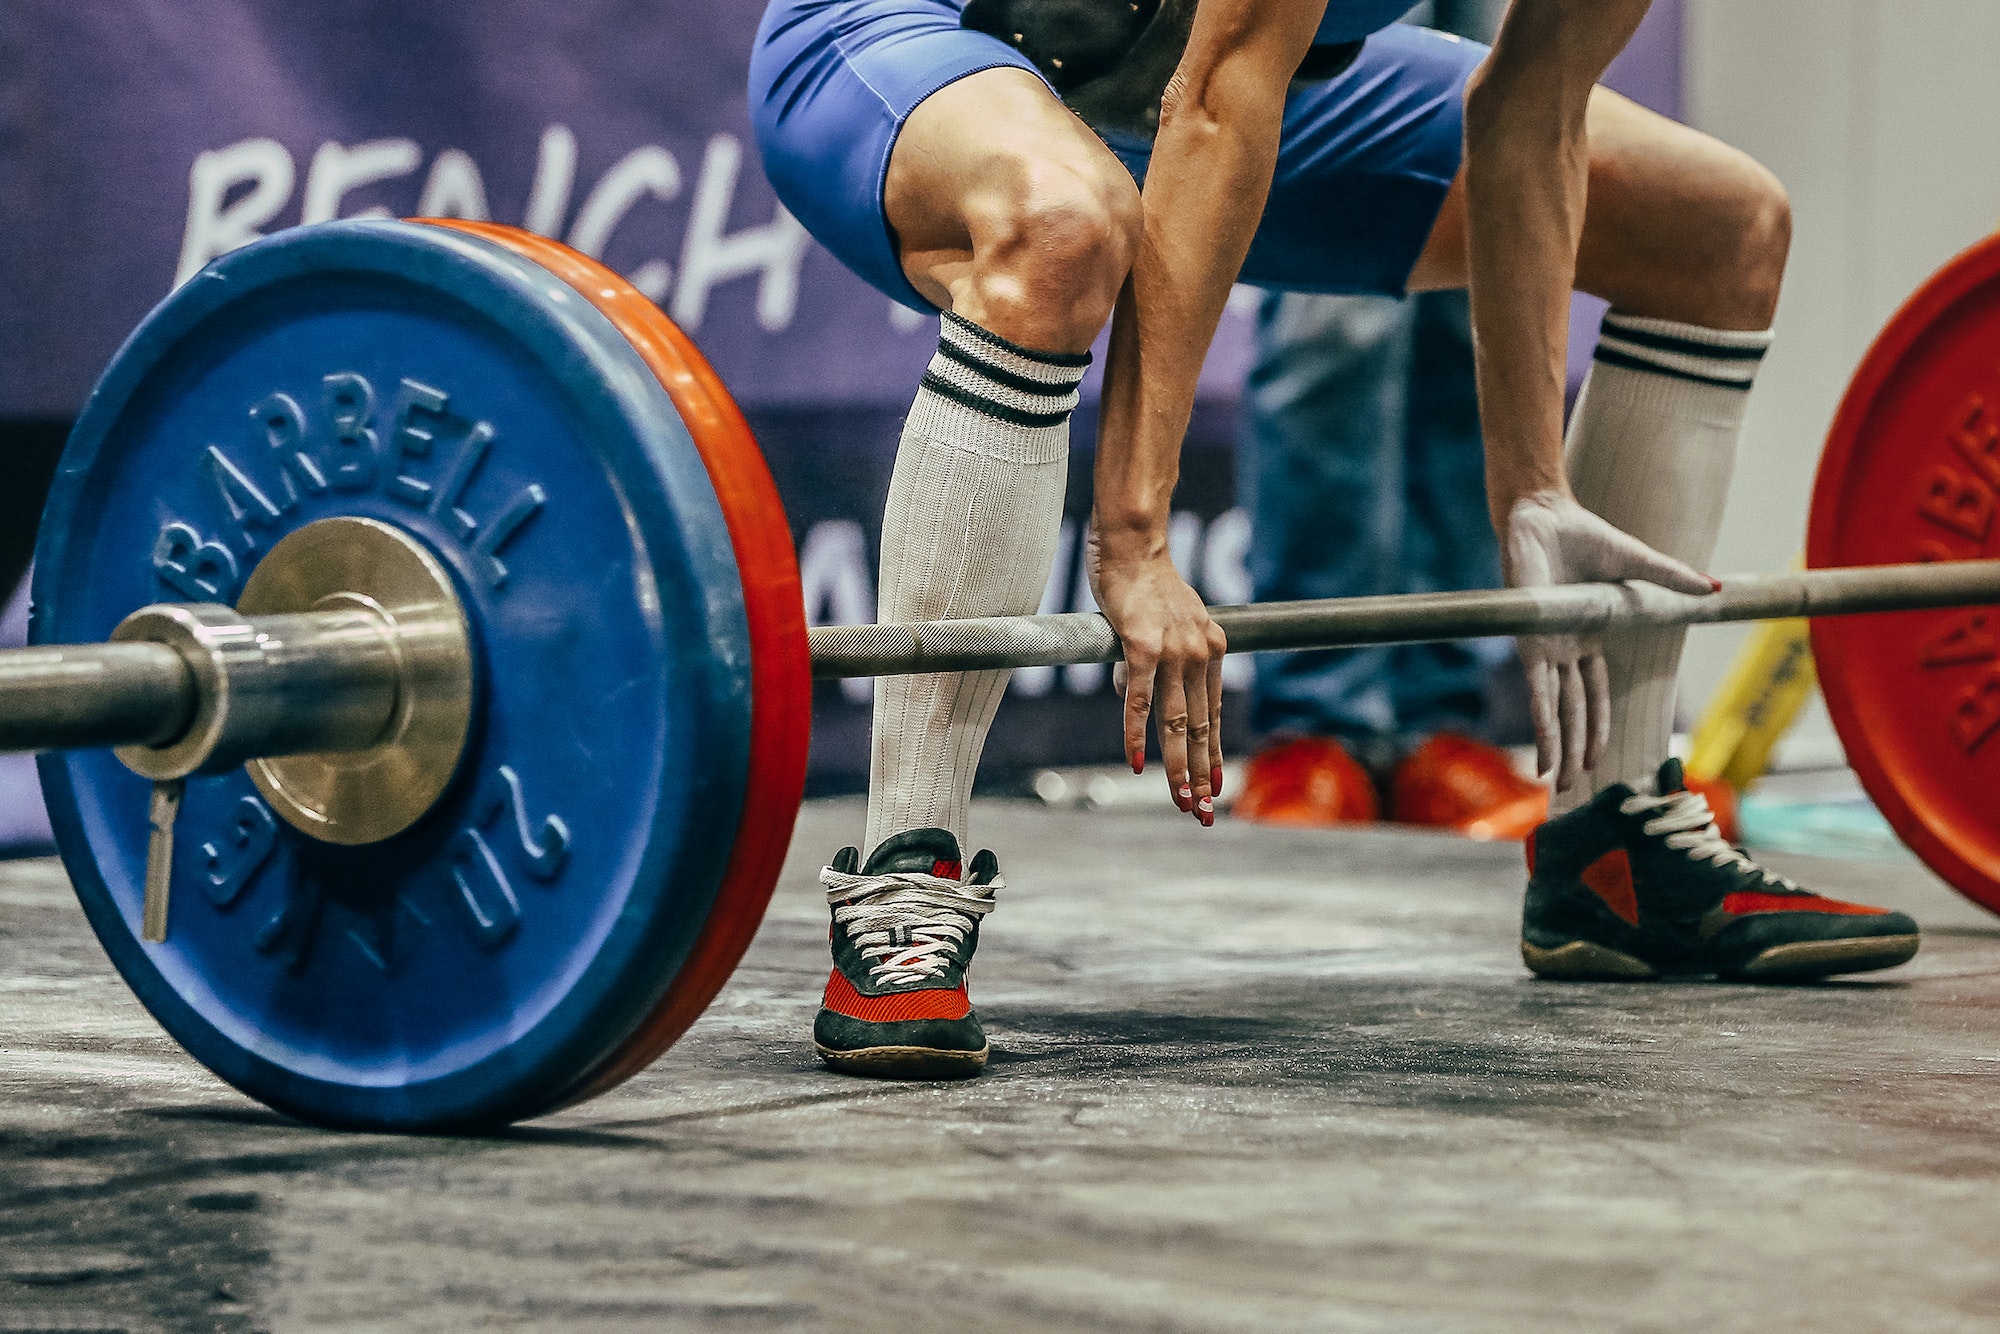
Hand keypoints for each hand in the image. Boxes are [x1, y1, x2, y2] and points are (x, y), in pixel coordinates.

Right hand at [1088, 525, 1226, 825]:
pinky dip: (1137, 735)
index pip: (1212, 713)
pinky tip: (1137, 764)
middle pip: (1199, 726)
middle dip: (1201, 774)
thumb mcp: (1162, 622)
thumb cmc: (1141, 578)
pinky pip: (1138, 700)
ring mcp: (1173, 651)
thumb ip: (1156, 658)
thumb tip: (1130, 695)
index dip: (1212, 752)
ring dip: (1178, 767)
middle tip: (1203, 812)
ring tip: (1182, 801)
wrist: (1133, 542)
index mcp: (1211, 648)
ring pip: (1175, 721)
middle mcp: (1199, 653)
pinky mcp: (1142, 646)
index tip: (1216, 785)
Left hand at [1502, 491, 1716, 792]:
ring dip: (1559, 747)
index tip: (1598, 760)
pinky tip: (1545, 750)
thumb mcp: (1638, 566)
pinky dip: (1545, 721)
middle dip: (1575, 750)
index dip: (1596, 727)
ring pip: (1557, 710)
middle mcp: (1564, 650)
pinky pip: (1541, 690)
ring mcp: (1548, 648)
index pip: (1594, 694)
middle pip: (1574, 711)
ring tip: (1557, 783)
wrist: (1545, 517)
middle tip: (1573, 788)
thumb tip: (1715, 590)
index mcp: (1585, 638)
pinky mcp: (1532, 641)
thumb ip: (1671, 581)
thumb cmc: (1585, 536)